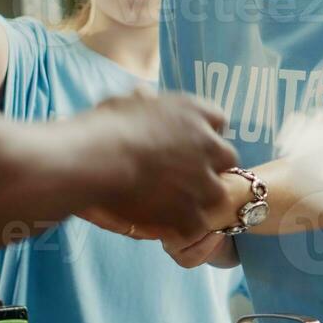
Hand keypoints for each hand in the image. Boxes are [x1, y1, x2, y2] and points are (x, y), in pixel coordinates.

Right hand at [87, 92, 239, 243]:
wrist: (96, 159)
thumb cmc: (103, 127)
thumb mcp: (126, 103)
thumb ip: (144, 102)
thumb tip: (144, 95)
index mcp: (193, 111)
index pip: (217, 120)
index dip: (203, 135)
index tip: (188, 144)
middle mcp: (206, 142)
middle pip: (226, 157)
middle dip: (210, 167)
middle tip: (187, 177)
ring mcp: (202, 178)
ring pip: (218, 193)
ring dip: (201, 199)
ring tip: (176, 205)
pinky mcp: (190, 210)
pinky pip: (198, 224)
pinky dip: (185, 227)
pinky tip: (168, 226)